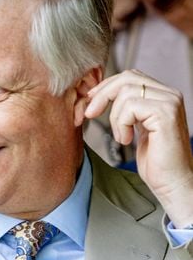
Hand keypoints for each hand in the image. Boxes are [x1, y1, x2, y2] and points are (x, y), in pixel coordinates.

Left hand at [85, 69, 192, 227]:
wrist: (172, 182)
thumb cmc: (154, 160)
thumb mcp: (134, 127)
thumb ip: (124, 107)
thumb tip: (94, 94)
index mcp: (162, 95)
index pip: (128, 76)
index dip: (104, 87)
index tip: (88, 103)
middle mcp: (170, 94)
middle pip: (126, 78)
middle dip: (101, 95)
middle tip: (88, 114)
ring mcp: (170, 102)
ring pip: (125, 93)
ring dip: (114, 117)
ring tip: (122, 136)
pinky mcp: (166, 114)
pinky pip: (130, 107)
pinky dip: (121, 124)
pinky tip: (127, 140)